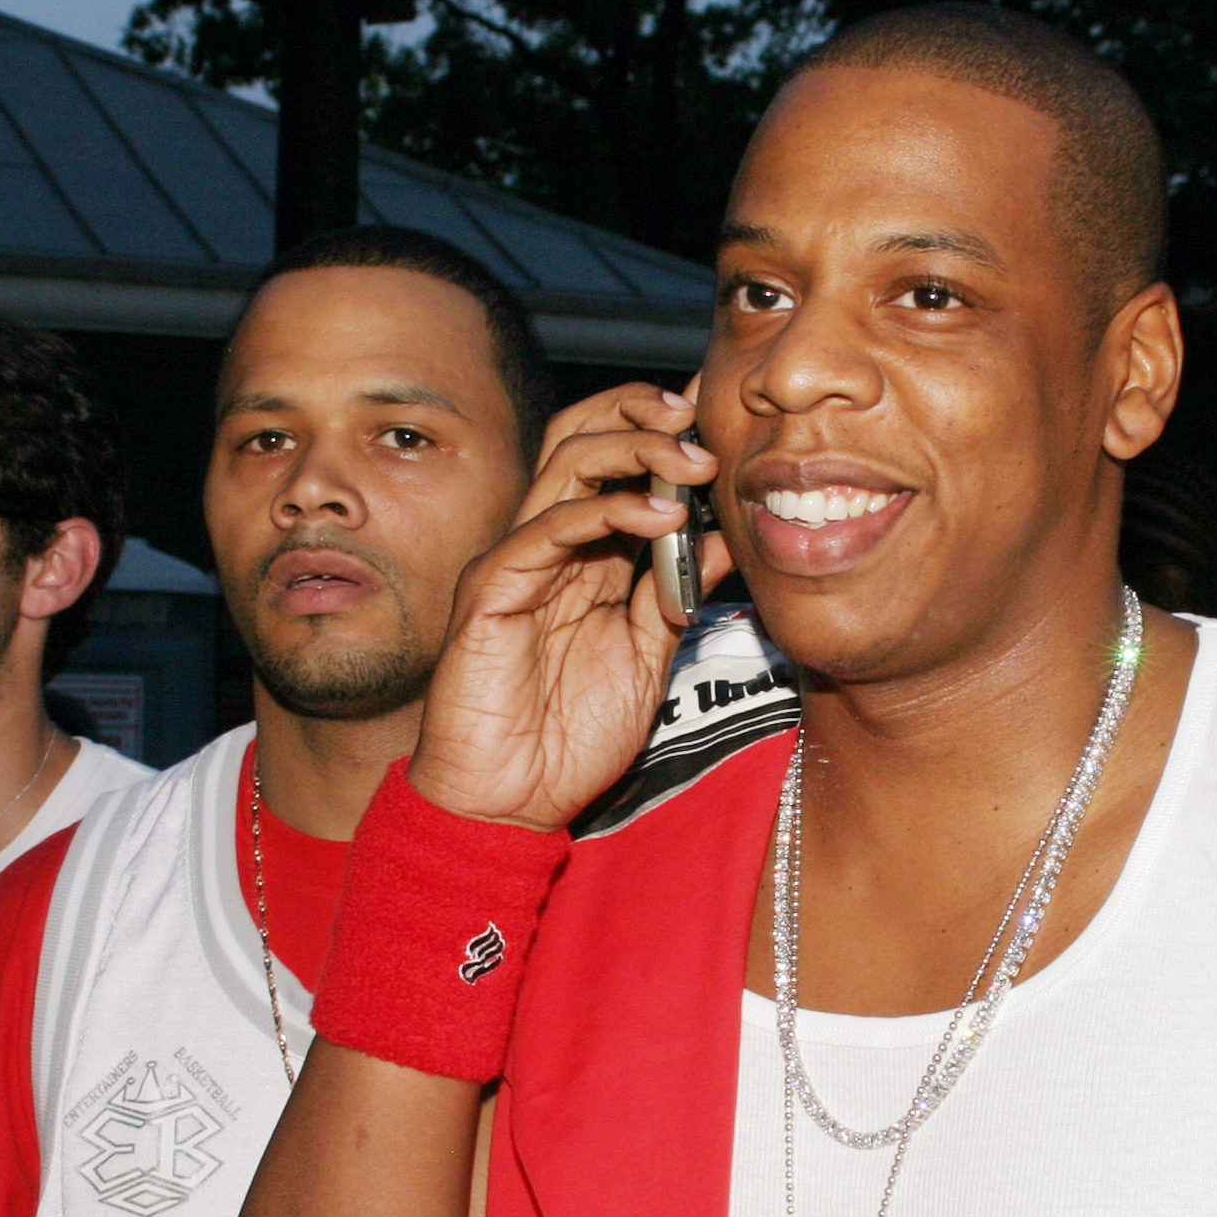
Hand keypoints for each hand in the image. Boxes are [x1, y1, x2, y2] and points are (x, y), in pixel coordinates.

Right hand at [408, 383, 731, 832]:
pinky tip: (656, 518)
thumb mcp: (647, 657)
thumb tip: (723, 537)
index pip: (614, 462)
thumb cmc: (566, 739)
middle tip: (696, 419)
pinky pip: (546, 528)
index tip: (713, 421)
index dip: (657, 430)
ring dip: (634, 452)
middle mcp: (548, 545)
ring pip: (566, 466)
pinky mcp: (493, 589)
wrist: (507, 802)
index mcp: (585, 556)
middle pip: (581, 439)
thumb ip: (677, 595)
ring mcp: (517, 561)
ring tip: (691, 466)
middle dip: (639, 414)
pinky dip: (603, 511)